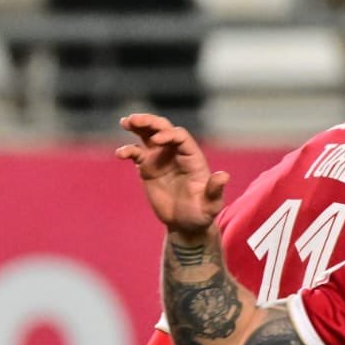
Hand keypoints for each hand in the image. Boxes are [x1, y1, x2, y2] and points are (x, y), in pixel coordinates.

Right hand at [116, 113, 228, 238]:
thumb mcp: (210, 205)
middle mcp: (176, 153)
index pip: (180, 137)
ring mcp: (160, 158)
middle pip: (163, 128)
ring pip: (148, 135)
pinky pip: (136, 153)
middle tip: (135, 119)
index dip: (169, 135)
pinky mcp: (147, 167)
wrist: (184, 224)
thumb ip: (215, 190)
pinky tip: (120, 154)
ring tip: (125, 121)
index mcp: (192, 157)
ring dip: (138, 126)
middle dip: (150, 122)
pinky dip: (128, 150)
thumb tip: (223, 176)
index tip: (157, 140)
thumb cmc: (201, 214)